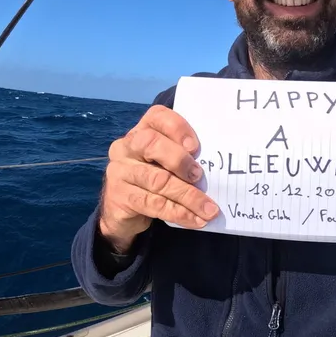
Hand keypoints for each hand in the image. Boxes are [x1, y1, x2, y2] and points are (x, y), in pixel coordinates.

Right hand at [98, 105, 218, 252]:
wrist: (122, 208)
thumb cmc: (154, 176)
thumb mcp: (165, 161)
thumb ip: (183, 156)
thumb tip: (215, 166)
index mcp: (141, 130)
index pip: (157, 116)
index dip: (177, 128)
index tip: (195, 147)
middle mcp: (126, 147)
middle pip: (150, 144)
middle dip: (179, 160)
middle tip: (199, 176)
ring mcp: (119, 172)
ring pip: (157, 181)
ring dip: (188, 197)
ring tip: (209, 209)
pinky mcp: (120, 197)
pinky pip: (153, 204)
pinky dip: (179, 213)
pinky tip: (196, 220)